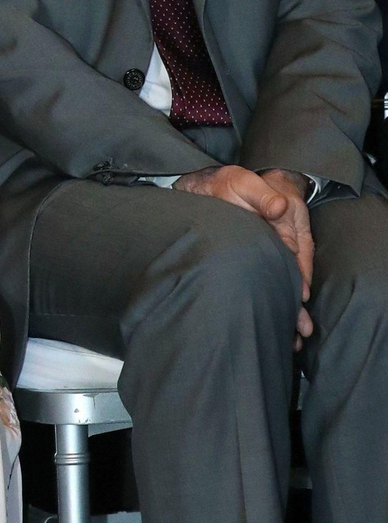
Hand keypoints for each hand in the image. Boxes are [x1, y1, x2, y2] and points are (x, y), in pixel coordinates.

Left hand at [174, 164, 312, 341]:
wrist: (221, 185)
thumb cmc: (236, 184)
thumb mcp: (247, 184)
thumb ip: (263, 196)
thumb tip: (277, 208)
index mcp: (287, 227)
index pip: (295, 257)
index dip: (298, 277)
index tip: (299, 297)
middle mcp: (282, 242)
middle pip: (293, 276)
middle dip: (296, 304)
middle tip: (300, 331)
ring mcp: (270, 251)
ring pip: (282, 283)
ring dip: (286, 309)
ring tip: (293, 338)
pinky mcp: (256, 257)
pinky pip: (268, 281)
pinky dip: (272, 300)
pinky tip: (273, 321)